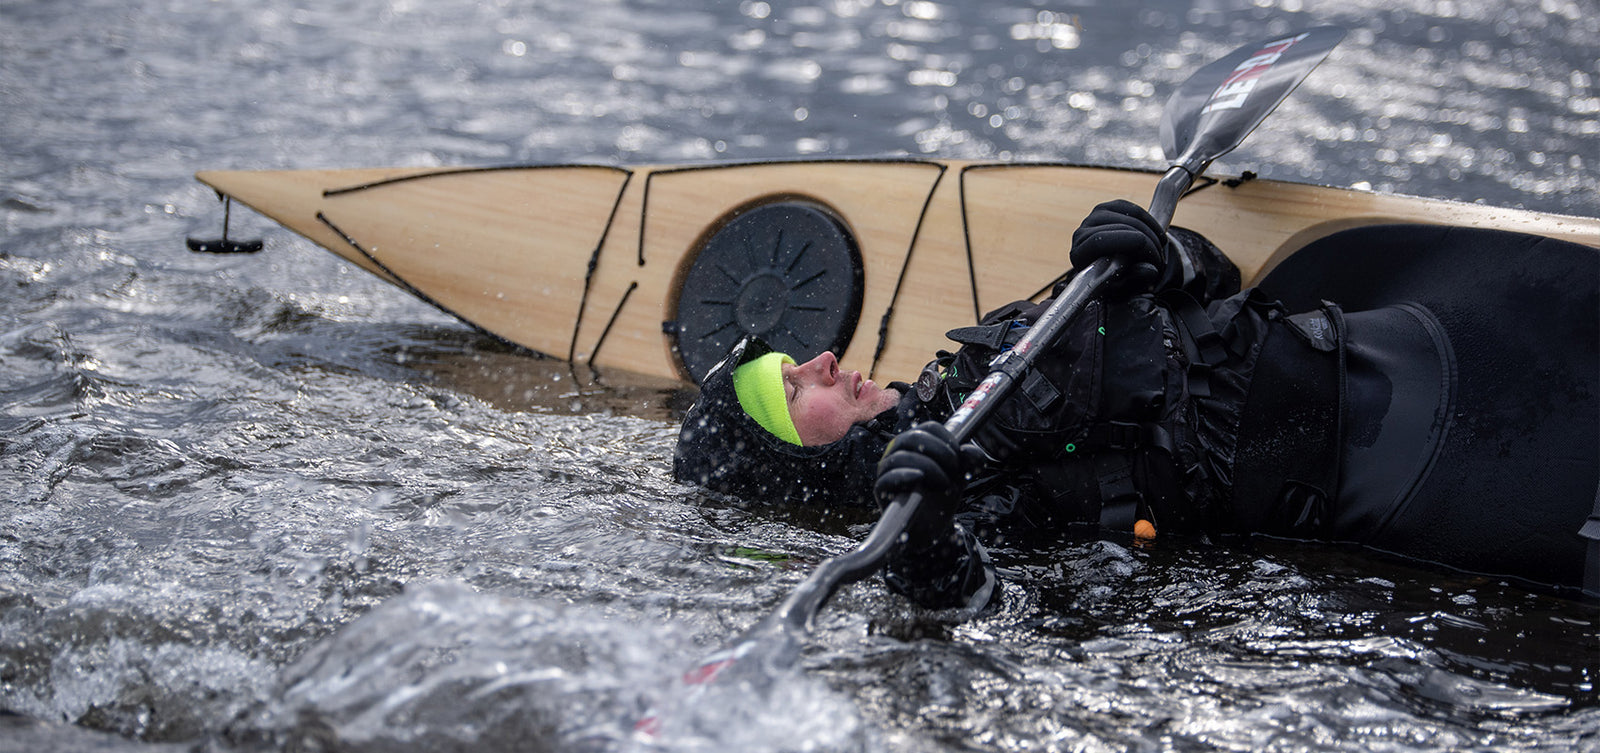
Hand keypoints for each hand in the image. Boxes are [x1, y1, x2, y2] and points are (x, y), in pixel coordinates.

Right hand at [874, 421, 963, 551]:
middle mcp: (899, 453)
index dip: (947, 439)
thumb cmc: (940, 498)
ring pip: (900, 457)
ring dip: (928, 467)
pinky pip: (888, 478)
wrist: (930, 528)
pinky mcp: (882, 491)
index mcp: (917, 445)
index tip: (959, 457)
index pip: (929, 428)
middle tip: (954, 469)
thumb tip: (971, 452)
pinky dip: (904, 476)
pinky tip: (919, 478)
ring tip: (943, 483)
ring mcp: (887, 471)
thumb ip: (969, 462)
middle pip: (912, 437)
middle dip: (939, 451)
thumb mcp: (960, 477)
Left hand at [1069, 199, 1167, 291]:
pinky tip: (1158, 238)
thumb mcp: (1123, 287)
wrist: (1114, 269)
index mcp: (1079, 254)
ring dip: (1152, 234)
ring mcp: (1094, 217)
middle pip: (1118, 227)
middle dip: (1147, 242)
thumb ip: (1134, 280)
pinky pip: (1135, 210)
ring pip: (1130, 217)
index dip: (1129, 245)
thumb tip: (1150, 270)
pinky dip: (1150, 223)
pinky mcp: (1109, 208)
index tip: (1152, 259)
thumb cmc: (1115, 280)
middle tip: (1159, 261)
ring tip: (1158, 253)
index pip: (1099, 240)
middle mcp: (1082, 232)